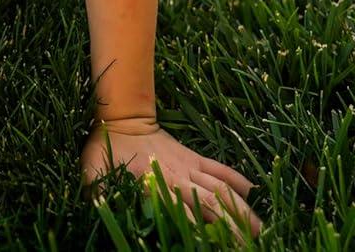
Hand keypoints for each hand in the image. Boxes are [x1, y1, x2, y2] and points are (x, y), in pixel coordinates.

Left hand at [81, 117, 262, 240]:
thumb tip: (97, 210)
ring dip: (242, 207)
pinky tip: (252, 191)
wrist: (121, 115)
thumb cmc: (104, 149)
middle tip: (254, 245)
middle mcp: (180, 176)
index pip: (186, 214)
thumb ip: (96, 194)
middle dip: (234, 225)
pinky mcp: (193, 156)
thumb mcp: (94, 174)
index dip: (201, 232)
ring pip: (221, 187)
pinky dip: (236, 179)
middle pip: (212, 203)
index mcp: (158, 184)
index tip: (218, 247)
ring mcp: (190, 165)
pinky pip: (219, 168)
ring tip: (261, 228)